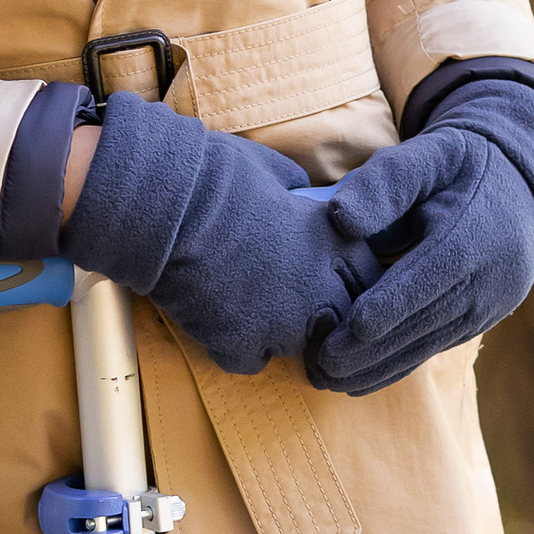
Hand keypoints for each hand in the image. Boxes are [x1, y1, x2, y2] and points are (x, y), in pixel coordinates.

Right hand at [64, 93, 378, 373]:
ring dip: (280, 334)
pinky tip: (218, 322)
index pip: (368, 277)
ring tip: (249, 309)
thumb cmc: (215, 175)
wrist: (164, 204)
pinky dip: (236, 348)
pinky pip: (251, 362)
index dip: (349, 279)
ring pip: (299, 347)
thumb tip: (298, 197)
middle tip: (291, 306)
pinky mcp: (242, 345)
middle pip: (343, 321)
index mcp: (331, 240)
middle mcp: (318, 287)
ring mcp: (283, 323)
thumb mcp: (275, 171)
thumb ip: (298, 196)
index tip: (331, 279)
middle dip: (323, 315)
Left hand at [307, 77, 533, 396]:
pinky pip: (431, 350)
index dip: (372, 317)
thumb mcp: (427, 155)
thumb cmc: (457, 165)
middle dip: (362, 354)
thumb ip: (385, 181)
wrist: (518, 187)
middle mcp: (485, 284)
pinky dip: (393, 366)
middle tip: (312, 368)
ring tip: (324, 381)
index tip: (329, 337)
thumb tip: (340, 219)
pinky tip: (355, 379)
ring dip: (373, 371)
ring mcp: (485, 309)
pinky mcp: (478, 323)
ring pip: (422, 350)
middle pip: (415, 329)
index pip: (417, 288)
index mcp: (470, 240)